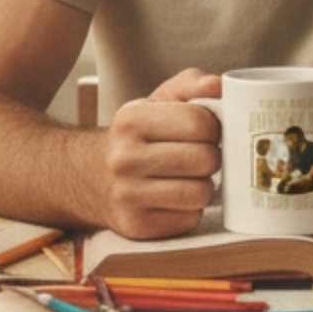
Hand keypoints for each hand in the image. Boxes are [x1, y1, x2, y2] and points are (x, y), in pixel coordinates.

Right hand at [100, 67, 220, 238]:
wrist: (92, 177)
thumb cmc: (138, 137)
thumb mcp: (157, 102)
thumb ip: (191, 85)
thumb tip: (220, 86)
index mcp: (130, 119)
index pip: (201, 123)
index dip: (212, 128)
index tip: (203, 131)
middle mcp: (123, 158)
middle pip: (206, 159)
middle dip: (210, 157)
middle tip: (197, 155)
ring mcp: (127, 196)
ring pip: (201, 193)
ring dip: (202, 186)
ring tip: (187, 178)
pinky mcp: (136, 226)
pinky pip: (189, 219)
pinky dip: (189, 210)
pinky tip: (173, 199)